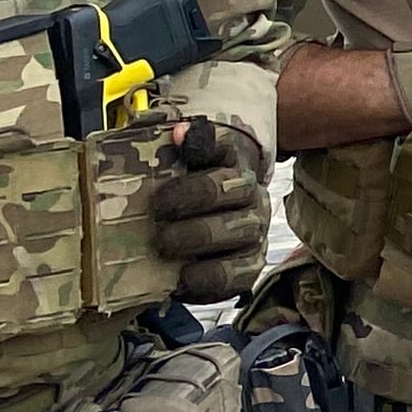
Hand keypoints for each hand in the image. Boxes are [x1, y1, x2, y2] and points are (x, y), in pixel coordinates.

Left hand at [147, 114, 268, 301]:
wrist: (203, 218)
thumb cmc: (178, 189)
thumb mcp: (166, 162)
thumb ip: (163, 146)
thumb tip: (178, 132)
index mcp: (231, 162)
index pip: (224, 145)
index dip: (204, 142)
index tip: (177, 138)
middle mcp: (250, 195)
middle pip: (236, 191)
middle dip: (195, 198)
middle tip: (158, 214)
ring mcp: (253, 232)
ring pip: (245, 234)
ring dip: (202, 238)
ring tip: (165, 246)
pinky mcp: (248, 266)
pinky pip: (242, 277)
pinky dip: (212, 279)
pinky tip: (183, 278)